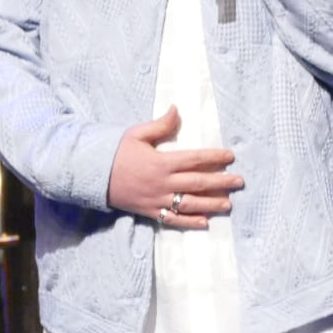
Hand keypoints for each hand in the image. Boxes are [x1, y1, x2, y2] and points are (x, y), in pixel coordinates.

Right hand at [106, 106, 244, 228]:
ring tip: (228, 203)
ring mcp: (157, 200)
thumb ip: (160, 125)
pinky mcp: (150, 212)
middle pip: (197, 183)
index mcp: (162, 162)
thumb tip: (177, 110)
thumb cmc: (117, 152)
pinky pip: (172, 219)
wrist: (93, 175)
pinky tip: (204, 222)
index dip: (214, 158)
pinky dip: (189, 222)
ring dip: (210, 204)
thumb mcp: (136, 134)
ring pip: (189, 204)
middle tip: (239, 182)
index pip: (194, 159)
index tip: (230, 156)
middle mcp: (163, 183)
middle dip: (221, 182)